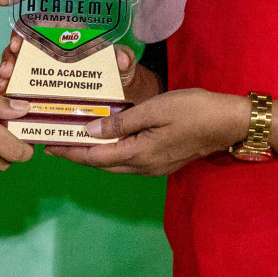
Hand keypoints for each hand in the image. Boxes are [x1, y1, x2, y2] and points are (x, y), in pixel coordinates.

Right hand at [0, 35, 159, 102]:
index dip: (24, 32)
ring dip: (7, 72)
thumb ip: (124, 59)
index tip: (18, 44)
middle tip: (7, 69)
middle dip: (10, 56)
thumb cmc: (118, 71)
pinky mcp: (41, 86)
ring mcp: (44, 67)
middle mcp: (50, 49)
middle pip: (23, 47)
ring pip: (18, 65)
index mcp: (67, 36)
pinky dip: (11, 88)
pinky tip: (6, 95)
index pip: (39, 26)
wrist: (117, 93)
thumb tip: (122, 58)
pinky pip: (22, 84)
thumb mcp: (122, 64)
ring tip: (4, 83)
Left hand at [45, 89, 249, 175]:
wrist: (229, 123)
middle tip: (55, 141)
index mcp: (139, 154)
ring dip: (94, 154)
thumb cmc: (192, 110)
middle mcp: (144, 166)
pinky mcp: (163, 160)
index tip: (48, 146)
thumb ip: (121, 123)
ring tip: (75, 139)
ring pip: (115, 163)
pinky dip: (111, 151)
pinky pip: (128, 159)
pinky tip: (107, 138)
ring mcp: (155, 166)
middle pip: (103, 164)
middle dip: (77, 154)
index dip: (70, 152)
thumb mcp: (154, 110)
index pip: (95, 157)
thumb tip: (90, 132)